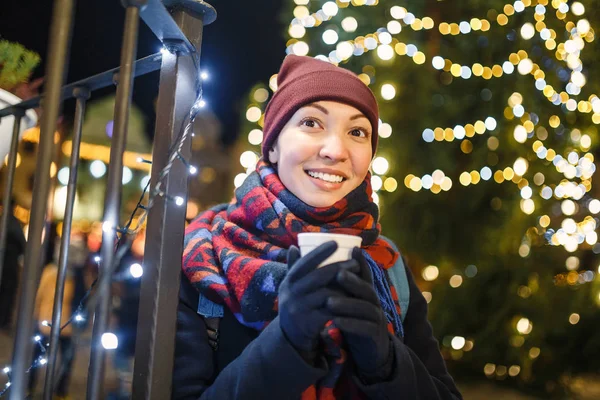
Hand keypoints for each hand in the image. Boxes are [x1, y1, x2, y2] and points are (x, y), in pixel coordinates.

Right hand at [279, 242, 359, 352]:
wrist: (290, 337)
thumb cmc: (296, 304)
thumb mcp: (291, 287)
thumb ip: (293, 268)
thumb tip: (295, 246)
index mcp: (288, 282)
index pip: (303, 263)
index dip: (319, 253)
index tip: (335, 242)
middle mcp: (291, 294)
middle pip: (318, 277)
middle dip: (338, 268)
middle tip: (355, 263)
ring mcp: (299, 310)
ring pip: (326, 294)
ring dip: (344, 287)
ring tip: (358, 281)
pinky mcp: (309, 324)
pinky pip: (330, 312)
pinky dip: (342, 305)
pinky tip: (353, 300)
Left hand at [326, 247, 391, 375]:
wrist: (369, 351)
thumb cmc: (354, 320)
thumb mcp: (348, 301)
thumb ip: (339, 285)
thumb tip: (323, 263)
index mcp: (366, 293)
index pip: (365, 275)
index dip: (361, 263)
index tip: (353, 250)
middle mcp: (374, 303)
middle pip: (366, 289)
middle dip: (353, 281)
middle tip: (338, 274)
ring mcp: (377, 319)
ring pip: (365, 309)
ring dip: (347, 304)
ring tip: (329, 302)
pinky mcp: (375, 336)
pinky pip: (364, 329)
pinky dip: (350, 325)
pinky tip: (336, 323)